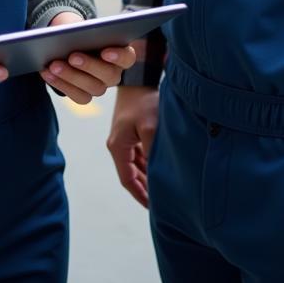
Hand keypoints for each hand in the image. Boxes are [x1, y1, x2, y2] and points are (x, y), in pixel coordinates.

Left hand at [38, 12, 136, 104]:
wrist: (68, 45)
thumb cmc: (79, 34)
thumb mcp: (82, 28)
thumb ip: (83, 29)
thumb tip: (71, 31)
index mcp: (121, 53)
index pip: (127, 57)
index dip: (118, 56)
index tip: (105, 51)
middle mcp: (114, 73)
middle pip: (109, 75)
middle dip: (90, 65)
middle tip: (72, 56)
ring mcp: (100, 86)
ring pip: (93, 88)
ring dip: (71, 76)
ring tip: (53, 65)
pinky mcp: (85, 96)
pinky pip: (77, 96)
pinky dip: (60, 84)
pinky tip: (46, 72)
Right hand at [106, 85, 158, 207]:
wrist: (138, 76)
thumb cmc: (143, 101)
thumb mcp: (150, 127)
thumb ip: (152, 152)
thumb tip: (158, 174)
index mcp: (117, 146)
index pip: (127, 180)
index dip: (141, 195)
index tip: (155, 207)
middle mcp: (118, 144)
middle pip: (131, 174)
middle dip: (146, 188)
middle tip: (164, 201)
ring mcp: (124, 138)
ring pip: (136, 165)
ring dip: (148, 176)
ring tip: (166, 188)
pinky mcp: (131, 131)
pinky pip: (139, 155)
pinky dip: (149, 164)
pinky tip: (161, 168)